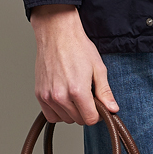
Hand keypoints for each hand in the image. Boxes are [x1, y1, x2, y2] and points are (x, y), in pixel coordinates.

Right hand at [30, 5, 117, 125]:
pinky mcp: (39, 94)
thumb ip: (105, 92)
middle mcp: (60, 96)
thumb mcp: (98, 69)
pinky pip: (51, 115)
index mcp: (77, 91)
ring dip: (72, 112)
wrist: (57, 33)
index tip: (98, 105)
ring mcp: (48, 96)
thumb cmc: (77, 47)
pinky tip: (64, 99)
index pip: (90, 119)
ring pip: (65, 119)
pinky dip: (59, 112)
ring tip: (75, 94)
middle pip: (78, 120)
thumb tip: (112, 109)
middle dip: (86, 111)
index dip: (97, 114)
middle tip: (87, 95)